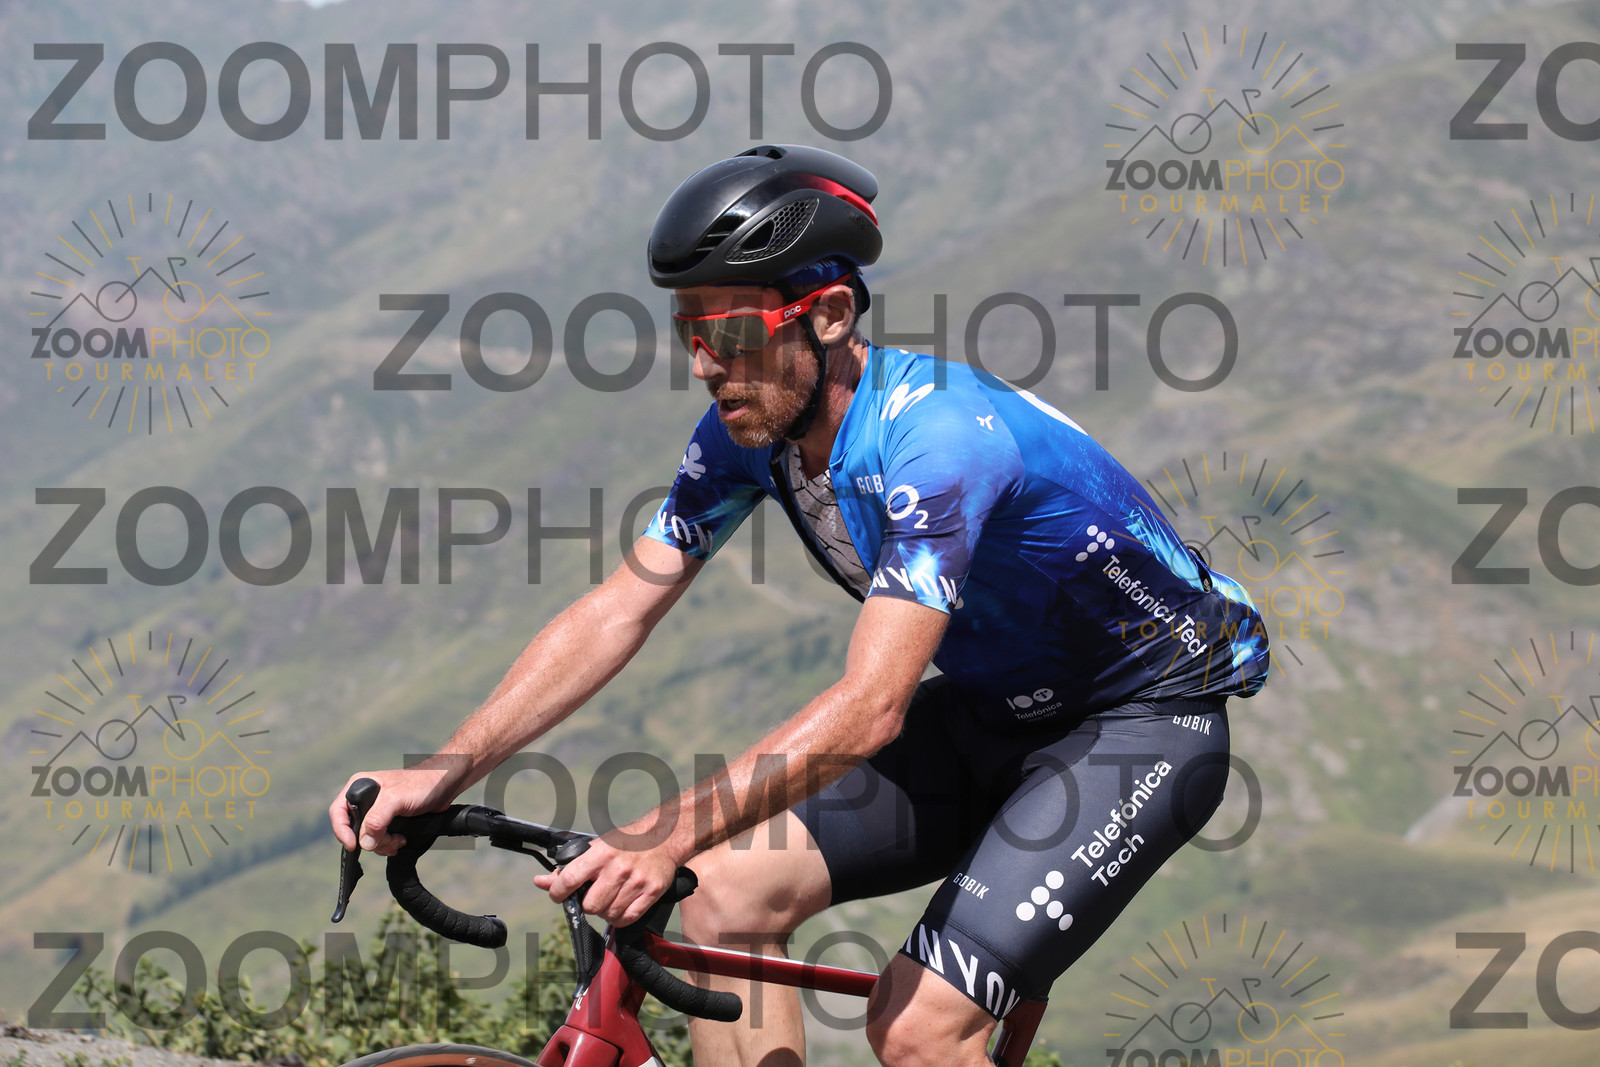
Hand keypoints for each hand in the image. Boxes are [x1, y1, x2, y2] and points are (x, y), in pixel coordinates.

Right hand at [328, 765, 460, 855]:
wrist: (444, 786)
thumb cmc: (421, 784)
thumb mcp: (396, 799)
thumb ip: (377, 819)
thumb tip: (365, 843)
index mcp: (358, 786)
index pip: (338, 813)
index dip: (342, 831)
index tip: (354, 846)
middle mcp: (364, 799)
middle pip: (354, 830)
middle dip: (371, 841)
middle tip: (389, 841)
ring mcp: (376, 811)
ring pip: (368, 838)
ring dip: (383, 844)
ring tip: (399, 840)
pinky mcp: (388, 821)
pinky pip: (379, 840)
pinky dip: (388, 844)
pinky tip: (401, 840)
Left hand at [534, 835, 682, 926]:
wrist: (663, 837)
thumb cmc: (626, 842)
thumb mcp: (596, 847)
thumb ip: (568, 867)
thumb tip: (541, 882)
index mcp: (601, 853)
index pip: (570, 879)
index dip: (558, 892)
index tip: (559, 895)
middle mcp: (618, 867)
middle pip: (590, 905)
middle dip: (587, 904)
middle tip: (593, 895)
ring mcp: (636, 881)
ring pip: (609, 914)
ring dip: (605, 912)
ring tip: (610, 898)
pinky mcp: (651, 891)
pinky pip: (627, 919)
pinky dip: (620, 918)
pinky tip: (620, 906)